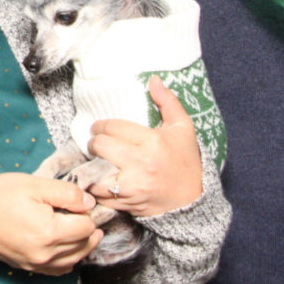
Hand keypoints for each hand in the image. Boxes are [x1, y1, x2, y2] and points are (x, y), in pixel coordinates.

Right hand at [0, 172, 102, 274]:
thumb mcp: (34, 186)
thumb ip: (67, 193)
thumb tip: (89, 203)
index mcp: (50, 232)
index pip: (87, 227)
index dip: (86, 212)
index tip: (79, 203)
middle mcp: (46, 254)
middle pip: (84, 245)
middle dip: (88, 228)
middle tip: (82, 213)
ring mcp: (38, 264)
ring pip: (75, 259)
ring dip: (82, 245)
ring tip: (80, 228)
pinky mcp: (30, 268)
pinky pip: (60, 269)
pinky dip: (68, 258)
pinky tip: (66, 245)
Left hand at [88, 76, 202, 216]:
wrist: (192, 201)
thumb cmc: (186, 162)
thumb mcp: (183, 129)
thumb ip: (168, 102)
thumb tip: (154, 80)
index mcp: (152, 142)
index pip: (112, 128)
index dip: (100, 126)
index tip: (99, 128)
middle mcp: (140, 164)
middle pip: (100, 146)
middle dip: (93, 142)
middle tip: (97, 143)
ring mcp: (132, 187)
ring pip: (94, 172)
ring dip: (90, 166)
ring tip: (95, 161)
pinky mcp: (126, 204)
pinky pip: (99, 195)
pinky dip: (95, 187)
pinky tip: (100, 179)